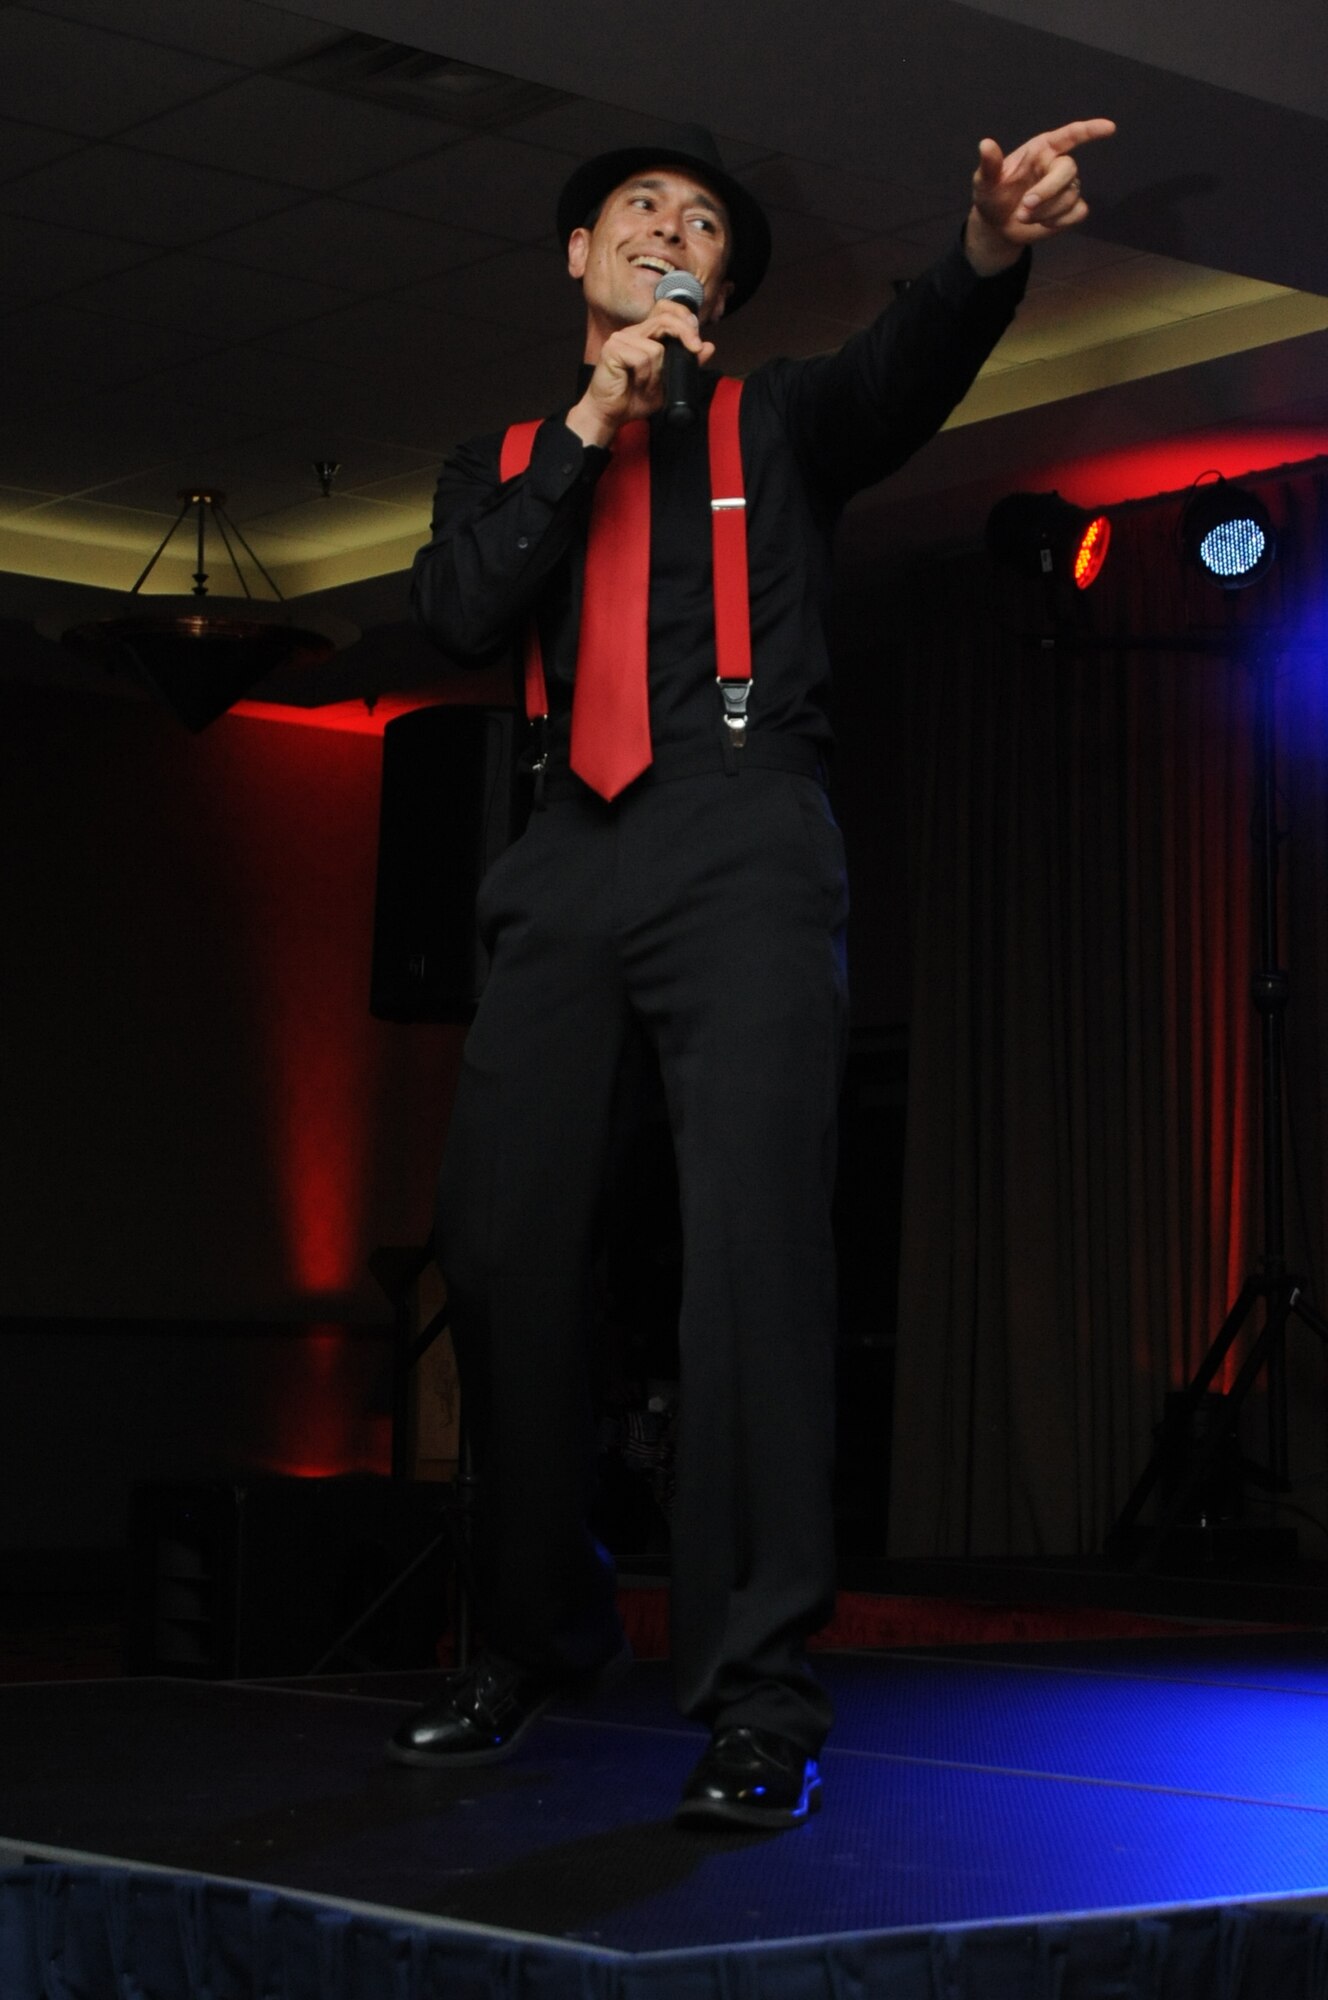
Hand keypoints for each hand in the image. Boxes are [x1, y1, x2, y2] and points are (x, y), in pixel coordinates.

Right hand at [566, 299, 714, 446]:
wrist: (611, 415)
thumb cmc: (634, 398)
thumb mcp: (668, 381)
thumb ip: (687, 363)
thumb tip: (708, 347)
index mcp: (644, 335)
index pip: (664, 309)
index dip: (683, 316)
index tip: (696, 338)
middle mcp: (632, 333)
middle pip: (665, 319)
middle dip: (685, 333)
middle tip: (694, 349)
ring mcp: (621, 339)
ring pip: (656, 348)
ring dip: (657, 373)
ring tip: (647, 386)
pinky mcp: (613, 350)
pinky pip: (642, 358)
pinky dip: (644, 376)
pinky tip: (636, 384)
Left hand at [964, 117, 1116, 273]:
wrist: (997, 226)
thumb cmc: (992, 196)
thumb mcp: (984, 182)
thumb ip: (989, 164)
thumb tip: (986, 144)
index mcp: (1041, 150)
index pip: (1070, 135)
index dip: (1090, 130)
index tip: (1109, 127)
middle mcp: (1056, 165)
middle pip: (1069, 170)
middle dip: (1048, 191)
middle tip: (1024, 207)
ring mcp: (1066, 187)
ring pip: (1071, 195)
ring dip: (1045, 211)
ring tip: (1024, 215)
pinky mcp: (1071, 209)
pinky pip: (1078, 212)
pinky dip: (1060, 221)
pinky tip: (1044, 222)